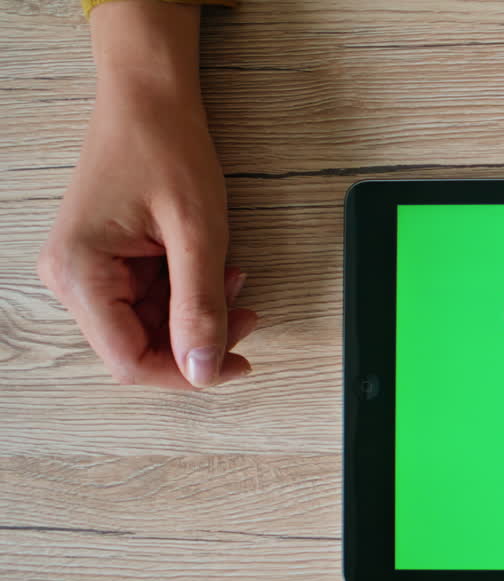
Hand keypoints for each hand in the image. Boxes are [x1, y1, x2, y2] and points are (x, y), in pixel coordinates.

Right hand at [38, 1, 255, 388]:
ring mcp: (85, 269)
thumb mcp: (199, 233)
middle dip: (198, 339)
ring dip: (198, 314)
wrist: (149, 98)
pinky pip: (149, 299)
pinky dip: (188, 293)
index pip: (129, 361)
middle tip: (246, 315)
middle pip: (138, 347)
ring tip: (234, 280)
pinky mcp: (105, 261)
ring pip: (149, 326)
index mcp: (80, 272)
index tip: (234, 364)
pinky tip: (216, 271)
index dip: (186, 373)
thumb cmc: (166, 147)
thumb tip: (204, 370)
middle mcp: (71, 277)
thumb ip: (201, 306)